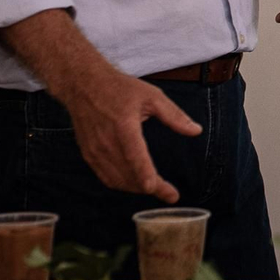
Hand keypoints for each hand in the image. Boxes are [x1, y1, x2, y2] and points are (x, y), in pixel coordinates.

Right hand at [54, 72, 201, 202]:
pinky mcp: (88, 154)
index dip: (145, 174)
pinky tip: (135, 184)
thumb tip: (196, 131)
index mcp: (123, 125)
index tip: (155, 188)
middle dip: (150, 188)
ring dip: (136, 188)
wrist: (83, 85)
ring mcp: (95, 150)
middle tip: (170, 194)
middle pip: (128, 174)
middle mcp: (106, 141)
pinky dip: (122, 184)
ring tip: (157, 189)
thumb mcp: (152, 96)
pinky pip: (105, 177)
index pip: (134, 156)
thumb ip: (174, 116)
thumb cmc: (119, 88)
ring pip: (117, 180)